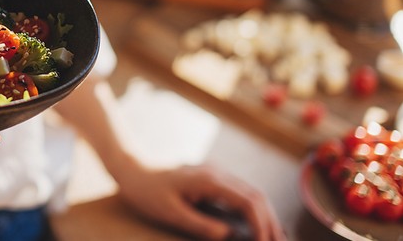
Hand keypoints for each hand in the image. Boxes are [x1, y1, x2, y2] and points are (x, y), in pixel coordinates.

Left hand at [116, 163, 285, 240]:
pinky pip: (241, 193)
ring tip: (273, 237)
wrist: (132, 170)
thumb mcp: (170, 213)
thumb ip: (200, 224)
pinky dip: (254, 209)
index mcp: (208, 180)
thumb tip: (228, 234)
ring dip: (265, 215)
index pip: (247, 200)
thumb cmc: (147, 192)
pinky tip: (258, 224)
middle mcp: (217, 173)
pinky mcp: (213, 180)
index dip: (261, 223)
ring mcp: (216, 174)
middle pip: (256, 195)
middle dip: (270, 221)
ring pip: (251, 193)